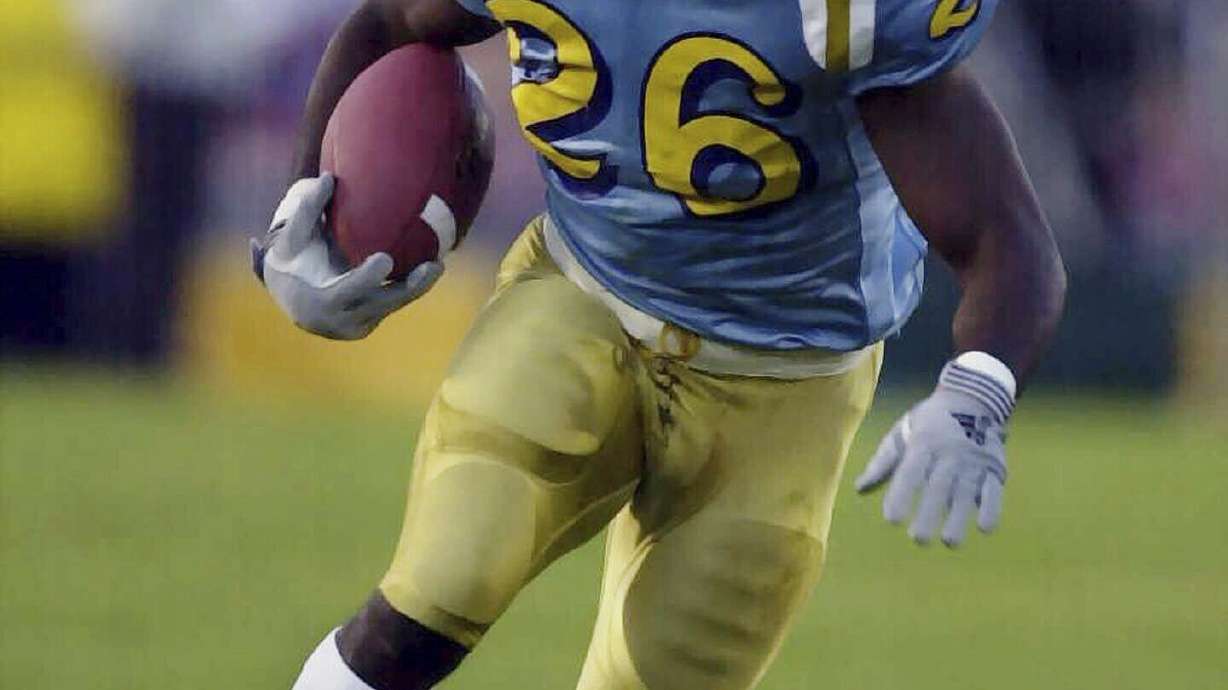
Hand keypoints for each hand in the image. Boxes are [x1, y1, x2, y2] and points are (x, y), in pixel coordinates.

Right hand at [252, 175, 442, 339]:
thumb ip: (307, 211)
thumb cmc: (290, 260)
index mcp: (318, 303)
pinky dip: (409, 288)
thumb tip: (327, 178)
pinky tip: (428, 268)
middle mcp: (340, 321)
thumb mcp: (290, 237)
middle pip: (381, 305)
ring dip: (418, 287)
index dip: (365, 279)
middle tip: (434, 265)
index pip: (345, 292)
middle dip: (410, 288)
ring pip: (392, 306)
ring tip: (438, 265)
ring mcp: (357, 326)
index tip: (385, 259)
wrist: (289, 295)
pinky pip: (392, 305)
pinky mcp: (369, 323)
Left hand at [855, 354, 1015, 547]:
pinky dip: (991, 508)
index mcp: (923, 443)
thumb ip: (882, 462)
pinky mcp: (994, 467)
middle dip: (930, 513)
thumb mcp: (901, 433)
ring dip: (960, 518)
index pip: (911, 472)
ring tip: (949, 542)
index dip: (902, 495)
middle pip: (939, 486)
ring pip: (967, 492)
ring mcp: (974, 460)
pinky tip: (984, 528)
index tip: (892, 520)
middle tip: (918, 540)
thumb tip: (859, 489)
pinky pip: (994, 489)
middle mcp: (949, 453)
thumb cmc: (927, 422)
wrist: (972, 398)